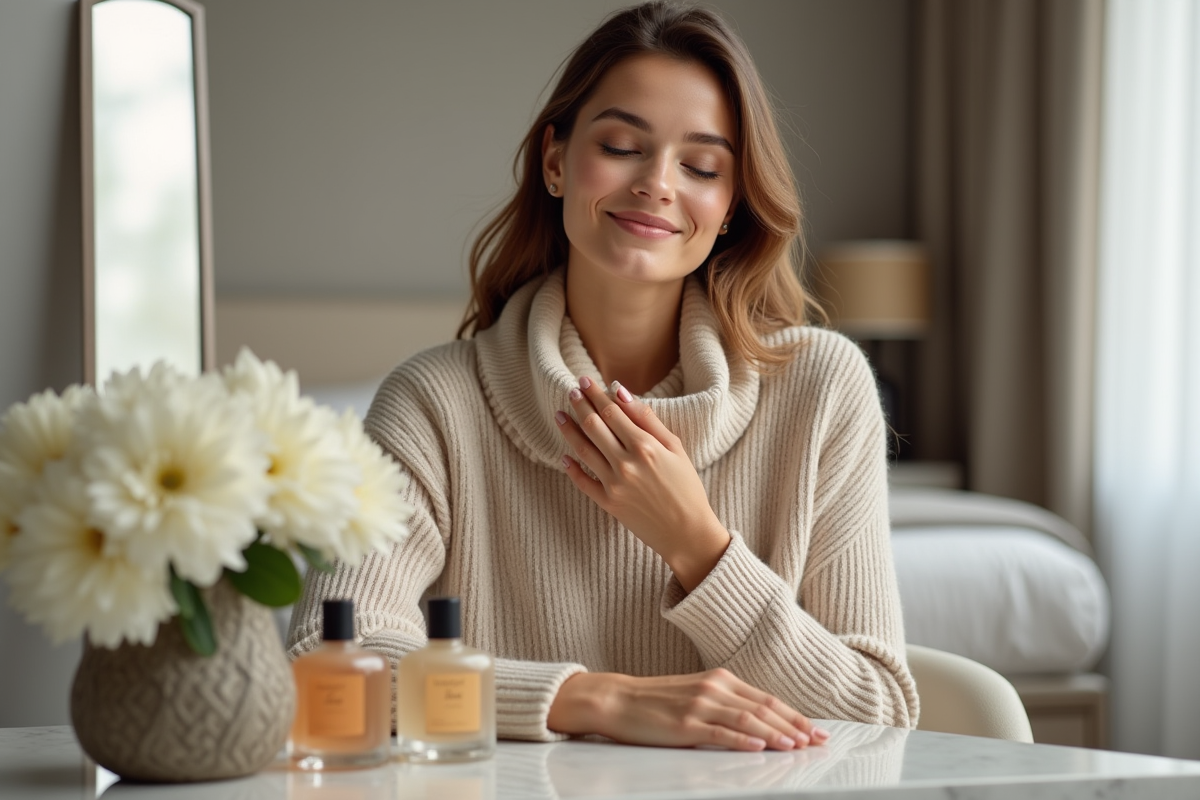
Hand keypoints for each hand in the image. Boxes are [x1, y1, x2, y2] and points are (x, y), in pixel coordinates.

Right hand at [547, 669, 830, 750]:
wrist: (617, 699)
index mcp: (719, 679)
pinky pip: (720, 733)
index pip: (766, 699)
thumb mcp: (695, 694)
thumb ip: (725, 704)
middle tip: (817, 741)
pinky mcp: (685, 724)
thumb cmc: (655, 701)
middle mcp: (714, 688)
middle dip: (795, 725)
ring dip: (776, 734)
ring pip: (748, 720)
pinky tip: (760, 747)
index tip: (814, 729)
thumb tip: (758, 723)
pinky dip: (744, 740)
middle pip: (764, 708)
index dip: (793, 715)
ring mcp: (700, 705)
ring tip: (796, 746)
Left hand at [555, 375, 730, 590]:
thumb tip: (621, 392)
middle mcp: (626, 463)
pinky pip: (582, 482)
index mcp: (645, 446)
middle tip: (572, 390)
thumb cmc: (687, 487)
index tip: (585, 381)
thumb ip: (647, 419)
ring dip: (569, 430)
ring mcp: (614, 484)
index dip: (595, 394)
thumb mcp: (675, 448)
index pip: (611, 411)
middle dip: (580, 405)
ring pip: (583, 450)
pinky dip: (571, 467)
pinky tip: (564, 455)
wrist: (687, 533)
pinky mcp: (608, 503)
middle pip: (594, 426)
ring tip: (560, 414)